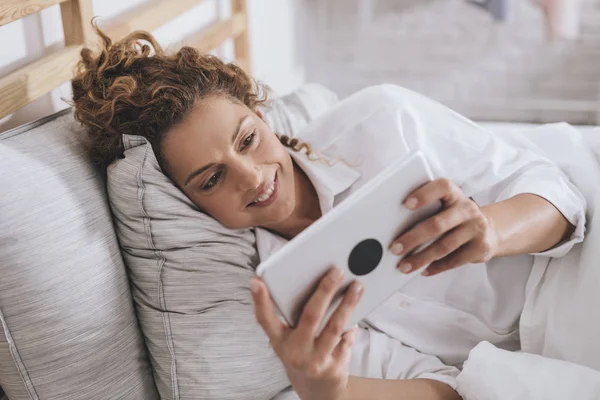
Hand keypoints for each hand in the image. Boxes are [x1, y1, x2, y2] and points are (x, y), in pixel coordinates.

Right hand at [249, 267, 362, 399]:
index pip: (265, 319)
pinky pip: (347, 339)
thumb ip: (292, 317)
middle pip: (311, 316)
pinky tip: (357, 314)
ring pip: (335, 326)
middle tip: (336, 271)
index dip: (260, 300)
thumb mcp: (289, 340)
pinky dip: (352, 325)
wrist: (317, 391)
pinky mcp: (334, 367)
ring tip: (357, 286)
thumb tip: (308, 281)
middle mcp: (295, 352)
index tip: (256, 281)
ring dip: (348, 304)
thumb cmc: (301, 355)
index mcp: (279, 341)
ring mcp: (315, 361)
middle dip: (325, 290)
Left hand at [390, 178, 499, 275]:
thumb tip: (393, 226)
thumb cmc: (455, 218)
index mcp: (455, 195)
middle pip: (438, 224)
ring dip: (421, 258)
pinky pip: (454, 260)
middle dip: (413, 238)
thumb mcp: (446, 207)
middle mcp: (467, 210)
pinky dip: (436, 267)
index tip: (406, 204)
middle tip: (395, 249)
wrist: (489, 231)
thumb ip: (427, 210)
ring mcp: (476, 229)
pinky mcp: (481, 248)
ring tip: (404, 266)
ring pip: (444, 246)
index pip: (442, 186)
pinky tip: (423, 270)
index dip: (425, 194)